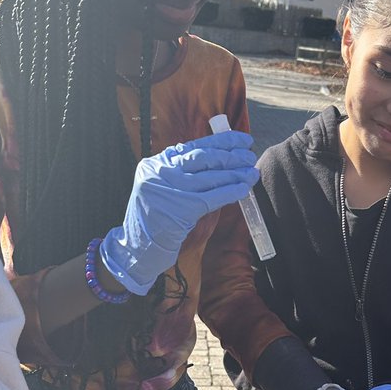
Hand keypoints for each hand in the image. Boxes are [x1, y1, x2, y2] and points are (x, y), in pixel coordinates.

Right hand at [101, 130, 258, 294]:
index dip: (222, 141)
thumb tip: (223, 161)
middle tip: (250, 156)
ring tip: (251, 173)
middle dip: (231, 156)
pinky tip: (244, 190)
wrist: (138, 249)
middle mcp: (160, 171)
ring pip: (210, 177)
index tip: (242, 140)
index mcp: (156, 163)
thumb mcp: (164, 190)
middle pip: (203, 158)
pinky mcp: (179, 208)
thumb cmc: (157, 221)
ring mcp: (168, 189)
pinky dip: (230, 192)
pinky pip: (212, 197)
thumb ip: (185, 174)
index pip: (194, 146)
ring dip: (235, 174)